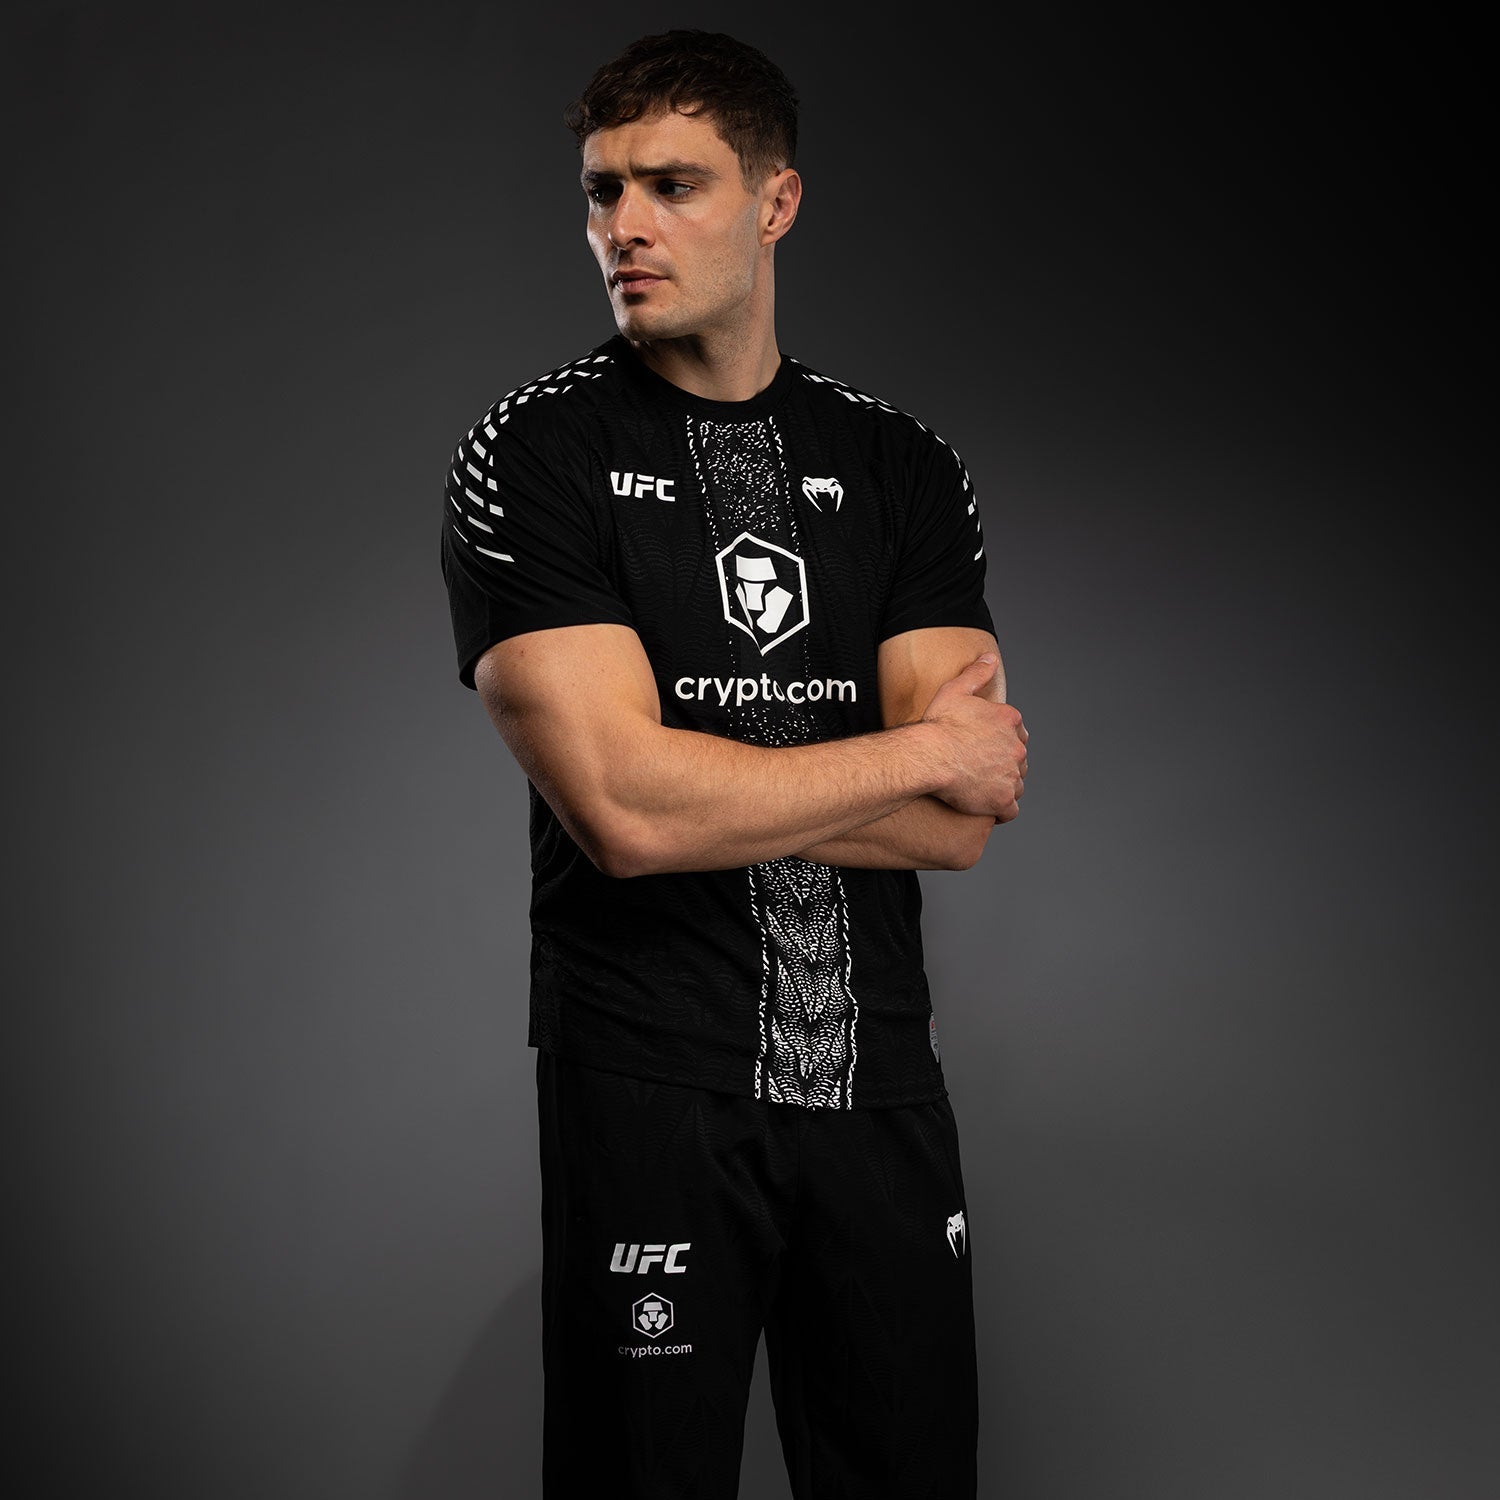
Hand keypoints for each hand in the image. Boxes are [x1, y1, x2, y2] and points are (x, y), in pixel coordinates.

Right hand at [920, 654, 1028, 820]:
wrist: (928, 757)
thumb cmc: (938, 725)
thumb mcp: (956, 690)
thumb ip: (977, 672)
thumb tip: (991, 657)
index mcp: (1009, 721)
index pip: (1017, 734)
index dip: (1001, 742)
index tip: (984, 748)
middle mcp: (1017, 748)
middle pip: (1018, 761)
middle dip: (1003, 765)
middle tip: (979, 770)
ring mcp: (1011, 776)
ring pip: (1015, 785)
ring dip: (1003, 788)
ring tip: (980, 789)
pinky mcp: (1002, 800)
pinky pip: (1010, 811)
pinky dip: (1000, 811)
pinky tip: (985, 808)